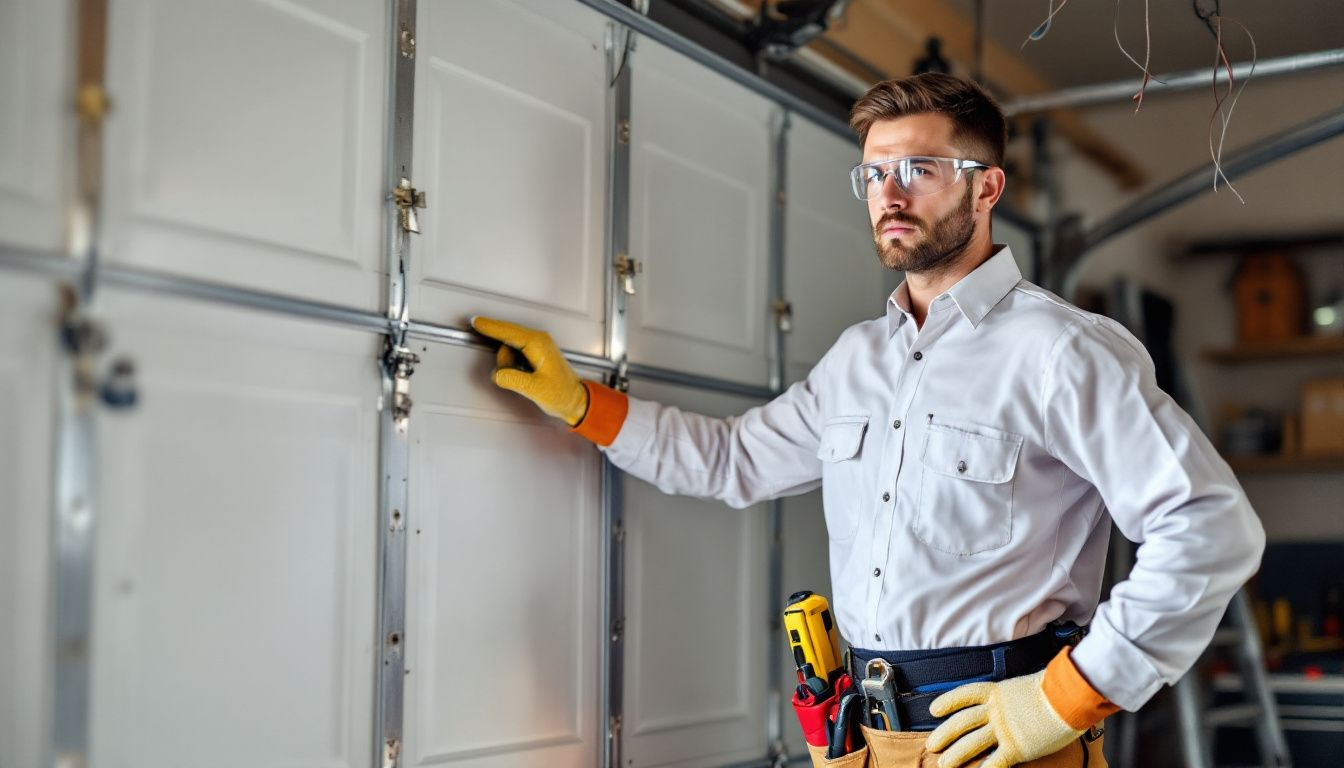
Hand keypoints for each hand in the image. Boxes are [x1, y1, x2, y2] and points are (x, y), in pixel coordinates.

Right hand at [470, 316, 588, 425]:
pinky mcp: (534, 353)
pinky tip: (522, 377)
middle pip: (507, 337)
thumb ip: (512, 379)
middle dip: (502, 356)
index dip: (490, 327)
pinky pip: (514, 354)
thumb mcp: (534, 389)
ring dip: (508, 364)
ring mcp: (537, 346)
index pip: (508, 332)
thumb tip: (498, 374)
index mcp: (538, 344)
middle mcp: (538, 341)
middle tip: (508, 370)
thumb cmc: (561, 393)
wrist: (574, 400)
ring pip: (508, 348)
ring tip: (523, 380)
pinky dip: (512, 365)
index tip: (476, 322)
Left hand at [926, 670, 1083, 767]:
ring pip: (972, 743)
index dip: (947, 702)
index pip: (964, 695)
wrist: (1068, 697)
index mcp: (997, 692)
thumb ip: (1011, 697)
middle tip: (931, 745)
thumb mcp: (1024, 686)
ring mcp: (1004, 729)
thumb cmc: (1054, 690)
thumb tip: (1010, 701)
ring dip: (955, 754)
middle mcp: (995, 710)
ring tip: (943, 763)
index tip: (933, 710)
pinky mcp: (1016, 747)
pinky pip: (995, 762)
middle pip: (962, 722)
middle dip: (944, 734)